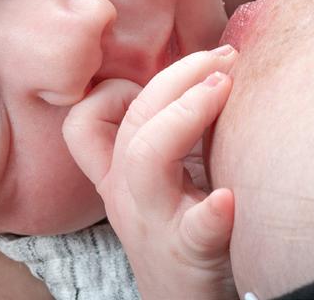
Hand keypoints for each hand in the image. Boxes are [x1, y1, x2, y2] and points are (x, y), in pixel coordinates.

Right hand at [62, 46, 237, 299]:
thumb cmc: (183, 231)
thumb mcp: (161, 181)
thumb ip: (169, 133)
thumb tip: (210, 64)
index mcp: (119, 175)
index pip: (85, 121)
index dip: (115, 88)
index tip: (169, 75)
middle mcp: (129, 195)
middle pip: (131, 124)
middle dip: (175, 77)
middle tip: (223, 58)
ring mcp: (157, 223)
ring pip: (144, 158)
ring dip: (185, 115)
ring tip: (223, 89)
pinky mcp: (192, 255)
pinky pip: (194, 231)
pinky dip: (210, 212)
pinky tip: (229, 198)